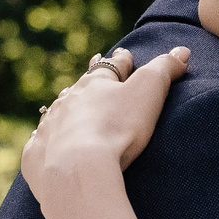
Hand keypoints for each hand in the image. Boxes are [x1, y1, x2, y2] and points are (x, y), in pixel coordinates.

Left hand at [22, 45, 190, 208]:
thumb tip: (182, 50)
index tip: (124, 54)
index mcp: (95, 84)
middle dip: (89, 80)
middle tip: (92, 72)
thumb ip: (165, 69)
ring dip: (64, 108)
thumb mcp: (149, 93)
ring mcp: (50, 127)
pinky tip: (41, 140)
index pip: (112, 67)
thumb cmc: (118, 128)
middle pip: (81, 86)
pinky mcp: (37, 156)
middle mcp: (68, 101)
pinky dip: (43, 140)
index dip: (121, 61)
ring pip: (57, 111)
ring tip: (66, 103)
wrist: (78, 168)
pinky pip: (38, 143)